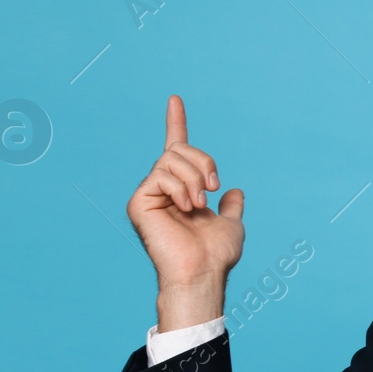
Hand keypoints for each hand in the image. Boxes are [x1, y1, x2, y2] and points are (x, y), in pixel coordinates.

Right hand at [126, 95, 244, 327]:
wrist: (204, 272)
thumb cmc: (217, 255)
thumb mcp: (231, 225)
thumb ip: (231, 207)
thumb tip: (234, 192)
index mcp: (181, 190)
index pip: (176, 150)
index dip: (176, 123)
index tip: (175, 99)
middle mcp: (162, 189)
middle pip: (179, 149)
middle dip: (203, 162)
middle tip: (214, 188)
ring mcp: (149, 195)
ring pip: (171, 159)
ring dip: (195, 179)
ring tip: (199, 205)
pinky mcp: (138, 202)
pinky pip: (160, 174)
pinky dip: (179, 188)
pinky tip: (185, 207)